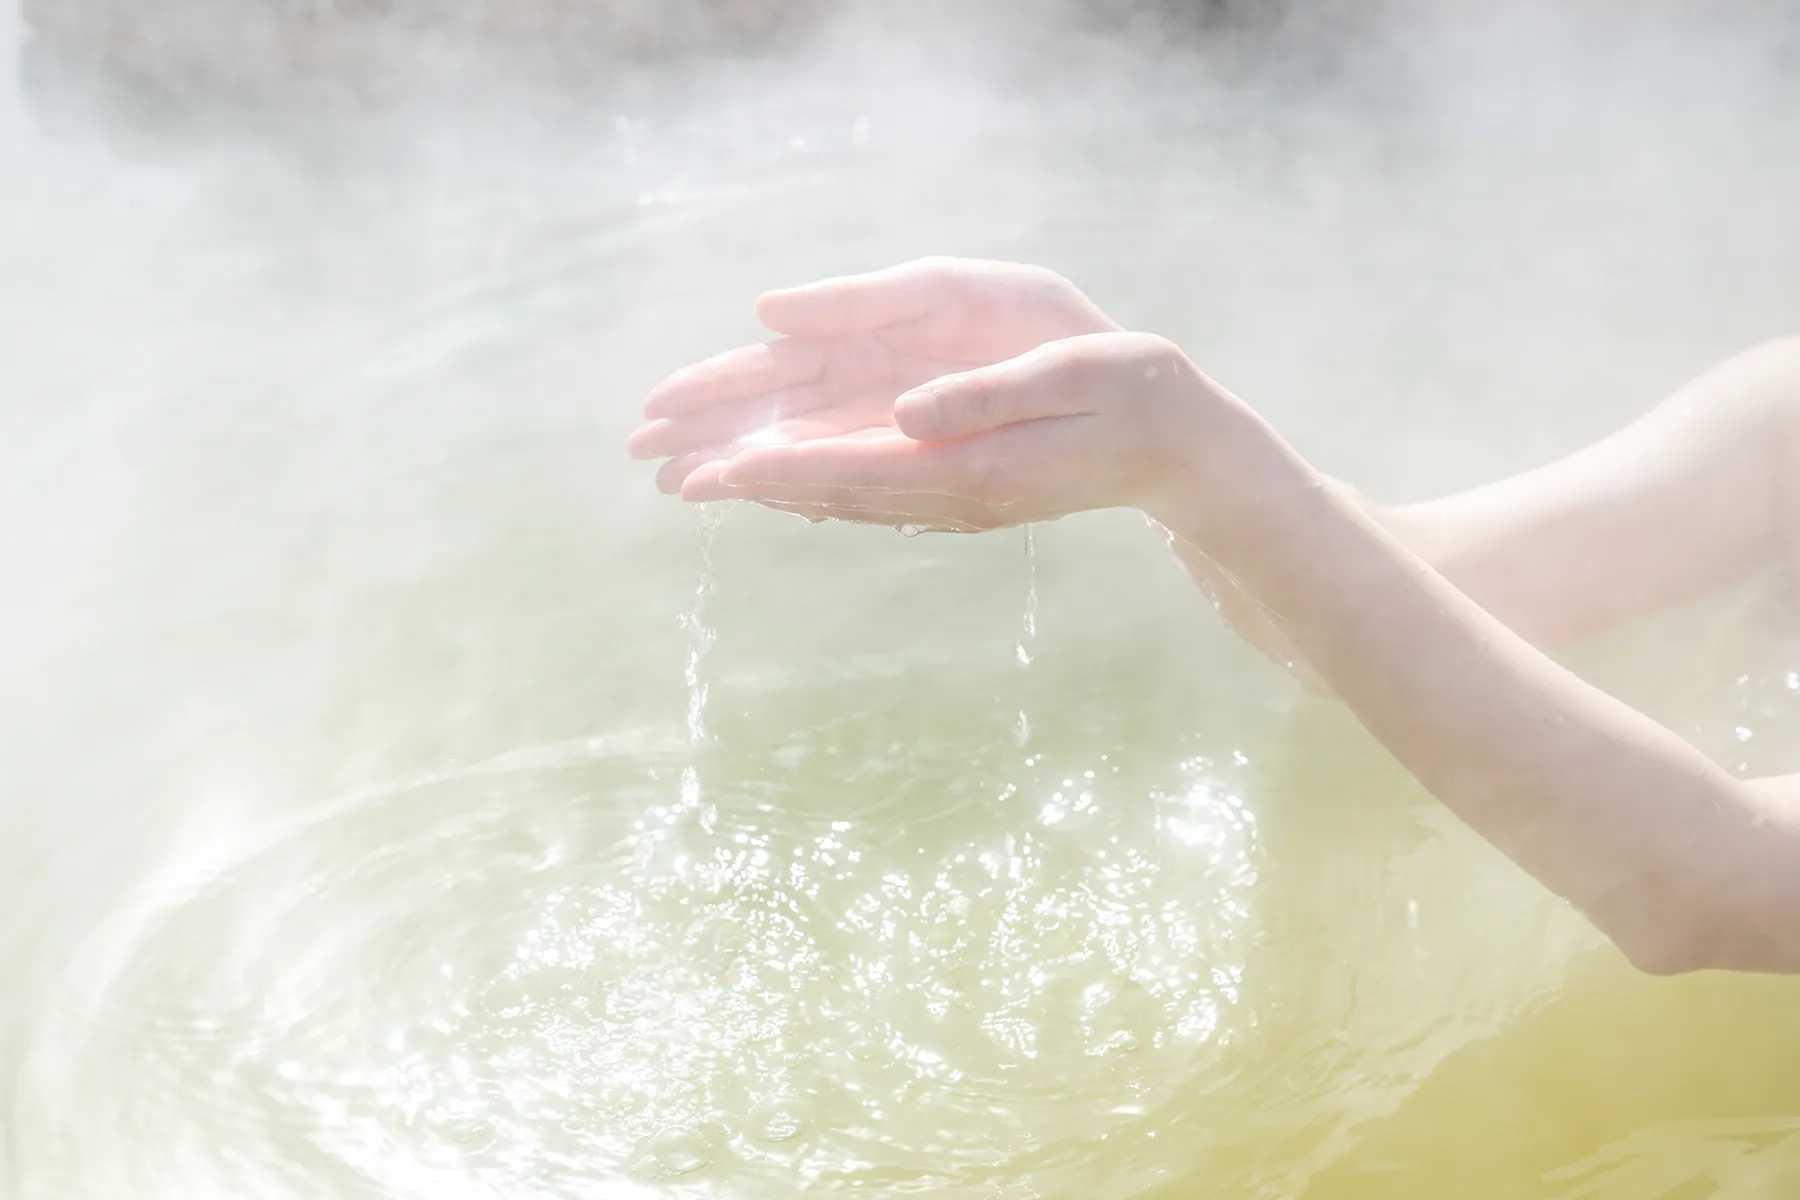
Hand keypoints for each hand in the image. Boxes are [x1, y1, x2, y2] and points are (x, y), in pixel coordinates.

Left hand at [627, 257, 1118, 494]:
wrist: (1180, 449)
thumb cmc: (1133, 397)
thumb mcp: (1069, 380)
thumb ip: (985, 399)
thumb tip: (908, 413)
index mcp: (971, 466)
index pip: (853, 467)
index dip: (778, 466)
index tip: (711, 470)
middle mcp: (950, 493)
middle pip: (826, 488)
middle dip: (746, 481)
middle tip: (665, 480)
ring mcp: (952, 499)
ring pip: (838, 495)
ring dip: (767, 487)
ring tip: (698, 484)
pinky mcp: (959, 491)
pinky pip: (867, 494)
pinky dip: (812, 488)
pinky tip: (778, 482)